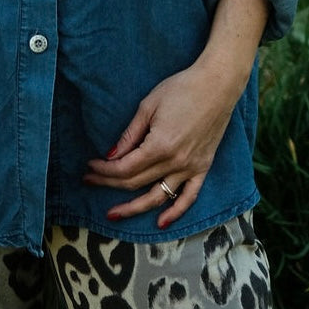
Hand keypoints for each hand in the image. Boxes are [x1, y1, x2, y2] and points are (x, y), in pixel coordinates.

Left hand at [83, 60, 239, 230]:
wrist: (217, 85)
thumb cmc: (181, 89)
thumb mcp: (148, 107)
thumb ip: (130, 135)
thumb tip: (111, 155)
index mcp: (159, 146)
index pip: (124, 168)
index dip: (104, 171)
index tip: (90, 167)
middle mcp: (175, 162)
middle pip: (136, 183)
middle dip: (110, 184)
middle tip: (91, 181)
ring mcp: (191, 167)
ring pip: (158, 197)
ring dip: (134, 207)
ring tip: (114, 214)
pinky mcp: (203, 168)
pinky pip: (189, 197)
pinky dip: (175, 212)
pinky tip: (161, 223)